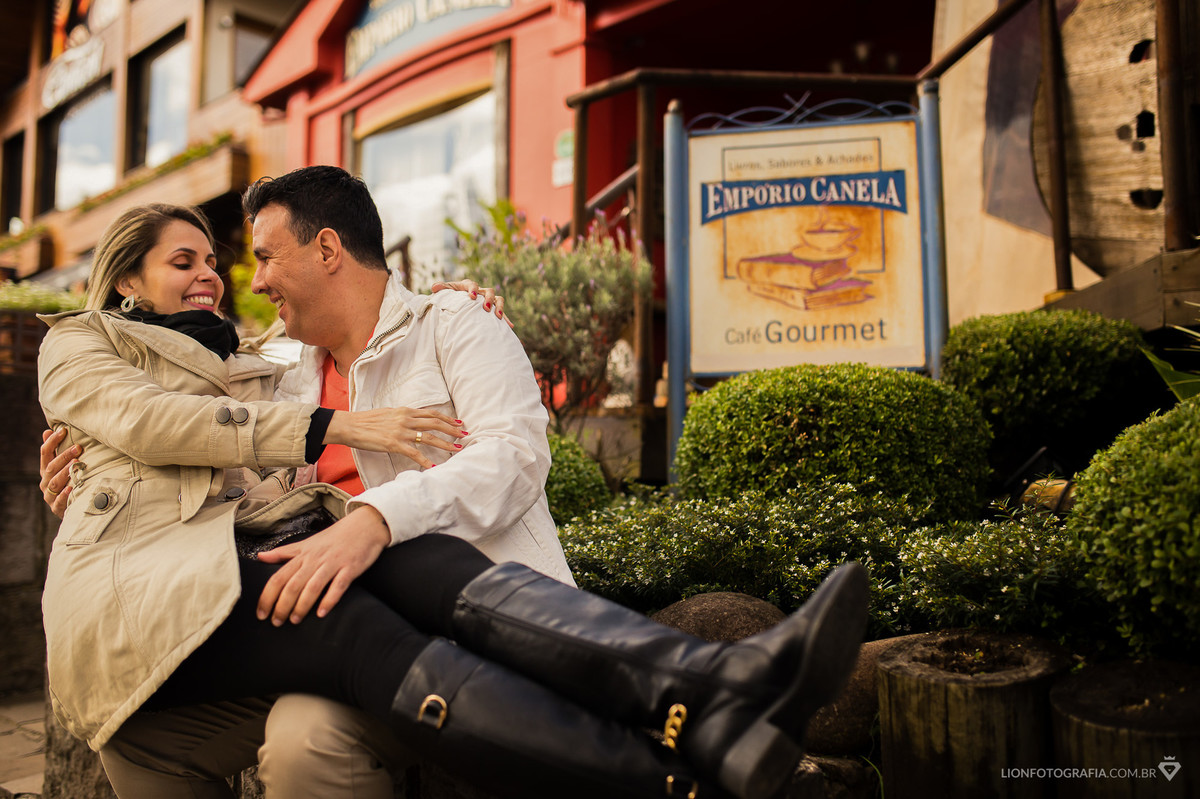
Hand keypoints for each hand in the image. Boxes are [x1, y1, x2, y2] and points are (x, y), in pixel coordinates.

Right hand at [40, 428, 78, 517]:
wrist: (72, 509)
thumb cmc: (68, 483)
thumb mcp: (61, 467)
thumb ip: (55, 451)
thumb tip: (47, 431)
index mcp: (46, 470)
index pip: (45, 453)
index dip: (52, 441)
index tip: (63, 430)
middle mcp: (45, 482)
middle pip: (51, 467)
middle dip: (64, 456)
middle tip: (78, 447)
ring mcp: (50, 495)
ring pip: (55, 483)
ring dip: (65, 472)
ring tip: (76, 463)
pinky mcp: (57, 508)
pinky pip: (59, 501)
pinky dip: (64, 495)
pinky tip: (71, 488)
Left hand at [256, 506, 389, 624]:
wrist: (365, 525)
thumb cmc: (335, 537)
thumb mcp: (307, 543)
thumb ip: (284, 552)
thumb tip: (260, 556)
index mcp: (303, 555)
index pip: (279, 577)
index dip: (267, 597)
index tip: (261, 613)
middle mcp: (315, 560)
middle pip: (293, 585)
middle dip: (282, 606)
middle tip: (276, 622)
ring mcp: (333, 564)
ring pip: (313, 587)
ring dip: (302, 606)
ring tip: (295, 620)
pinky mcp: (350, 568)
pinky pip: (338, 586)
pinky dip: (329, 600)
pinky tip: (321, 613)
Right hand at [323, 407, 466, 467]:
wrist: (350, 425)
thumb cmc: (367, 421)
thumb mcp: (388, 413)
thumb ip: (402, 417)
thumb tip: (413, 420)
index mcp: (405, 411)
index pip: (431, 413)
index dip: (447, 418)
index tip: (459, 423)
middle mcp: (406, 419)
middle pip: (435, 423)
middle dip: (452, 430)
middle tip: (464, 435)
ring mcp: (401, 432)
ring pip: (429, 437)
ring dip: (445, 444)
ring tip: (456, 449)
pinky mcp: (394, 444)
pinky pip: (414, 453)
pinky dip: (425, 460)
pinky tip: (433, 466)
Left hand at [432, 279, 511, 327]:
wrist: (458, 301)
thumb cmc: (452, 296)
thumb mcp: (446, 292)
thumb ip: (441, 288)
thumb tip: (434, 287)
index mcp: (468, 286)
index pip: (473, 284)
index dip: (474, 289)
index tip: (472, 296)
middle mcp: (481, 291)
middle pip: (489, 291)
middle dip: (489, 299)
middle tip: (486, 308)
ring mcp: (488, 300)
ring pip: (498, 299)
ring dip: (499, 307)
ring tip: (498, 316)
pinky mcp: (492, 309)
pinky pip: (501, 312)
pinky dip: (506, 319)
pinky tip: (509, 326)